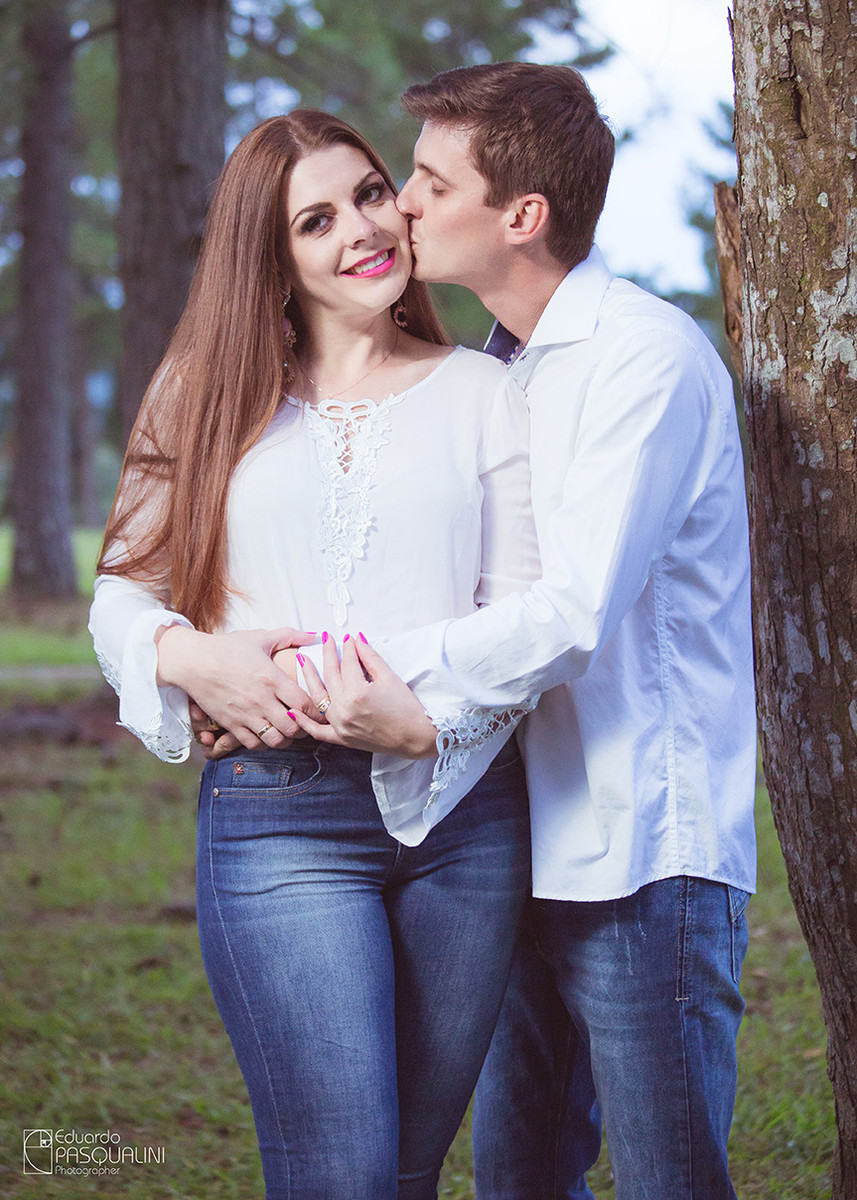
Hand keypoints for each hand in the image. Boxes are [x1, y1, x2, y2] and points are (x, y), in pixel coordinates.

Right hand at [157, 624, 317, 750]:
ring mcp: (245, 714)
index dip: (316, 710)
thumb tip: (315, 634)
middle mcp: (261, 700)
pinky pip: (253, 744)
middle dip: (304, 727)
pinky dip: (263, 742)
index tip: (318, 708)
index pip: (305, 704)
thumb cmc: (226, 648)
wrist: (192, 661)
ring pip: (275, 740)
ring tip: (286, 730)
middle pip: (294, 727)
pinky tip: (266, 732)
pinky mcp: (230, 724)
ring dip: (285, 738)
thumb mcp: (260, 637)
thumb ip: (290, 636)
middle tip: (305, 722)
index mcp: (272, 679)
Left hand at [289, 633, 437, 758]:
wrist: (415, 737)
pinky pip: (318, 731)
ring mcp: (341, 725)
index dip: (348, 647)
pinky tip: (293, 711)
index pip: (348, 662)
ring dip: (308, 677)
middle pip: (330, 675)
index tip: (348, 638)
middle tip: (325, 639)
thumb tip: (357, 640)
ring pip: (318, 697)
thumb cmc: (407, 708)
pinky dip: (304, 722)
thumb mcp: (390, 678)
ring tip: (301, 660)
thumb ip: (370, 658)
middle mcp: (345, 709)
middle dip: (327, 654)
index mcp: (358, 693)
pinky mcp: (342, 738)